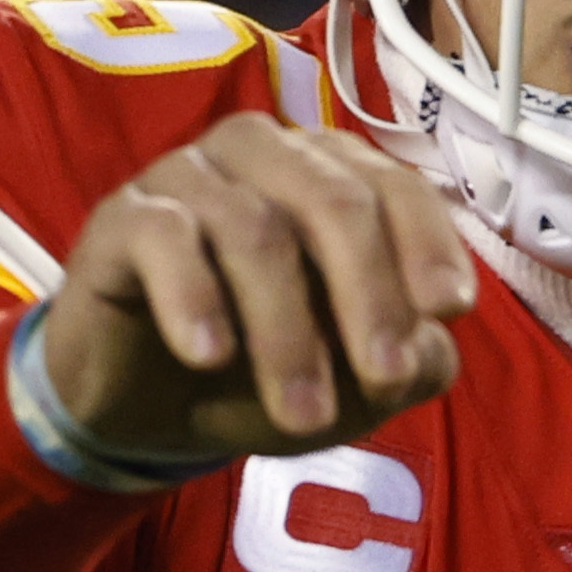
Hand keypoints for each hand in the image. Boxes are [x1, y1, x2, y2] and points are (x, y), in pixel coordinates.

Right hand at [41, 115, 478, 459]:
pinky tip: (210, 357)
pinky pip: (163, 236)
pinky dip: (194, 298)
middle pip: (334, 202)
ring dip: (287, 331)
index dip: (428, 244)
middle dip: (369, 295)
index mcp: (333, 175)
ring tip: (303, 416)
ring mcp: (188, 176)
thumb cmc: (261, 371)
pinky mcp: (121, 216)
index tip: (450, 310)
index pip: (396, 188)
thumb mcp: (350, 385)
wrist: (144, 404)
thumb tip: (431, 347)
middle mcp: (265, 156)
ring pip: (255, 229)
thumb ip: (407, 362)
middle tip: (383, 379)